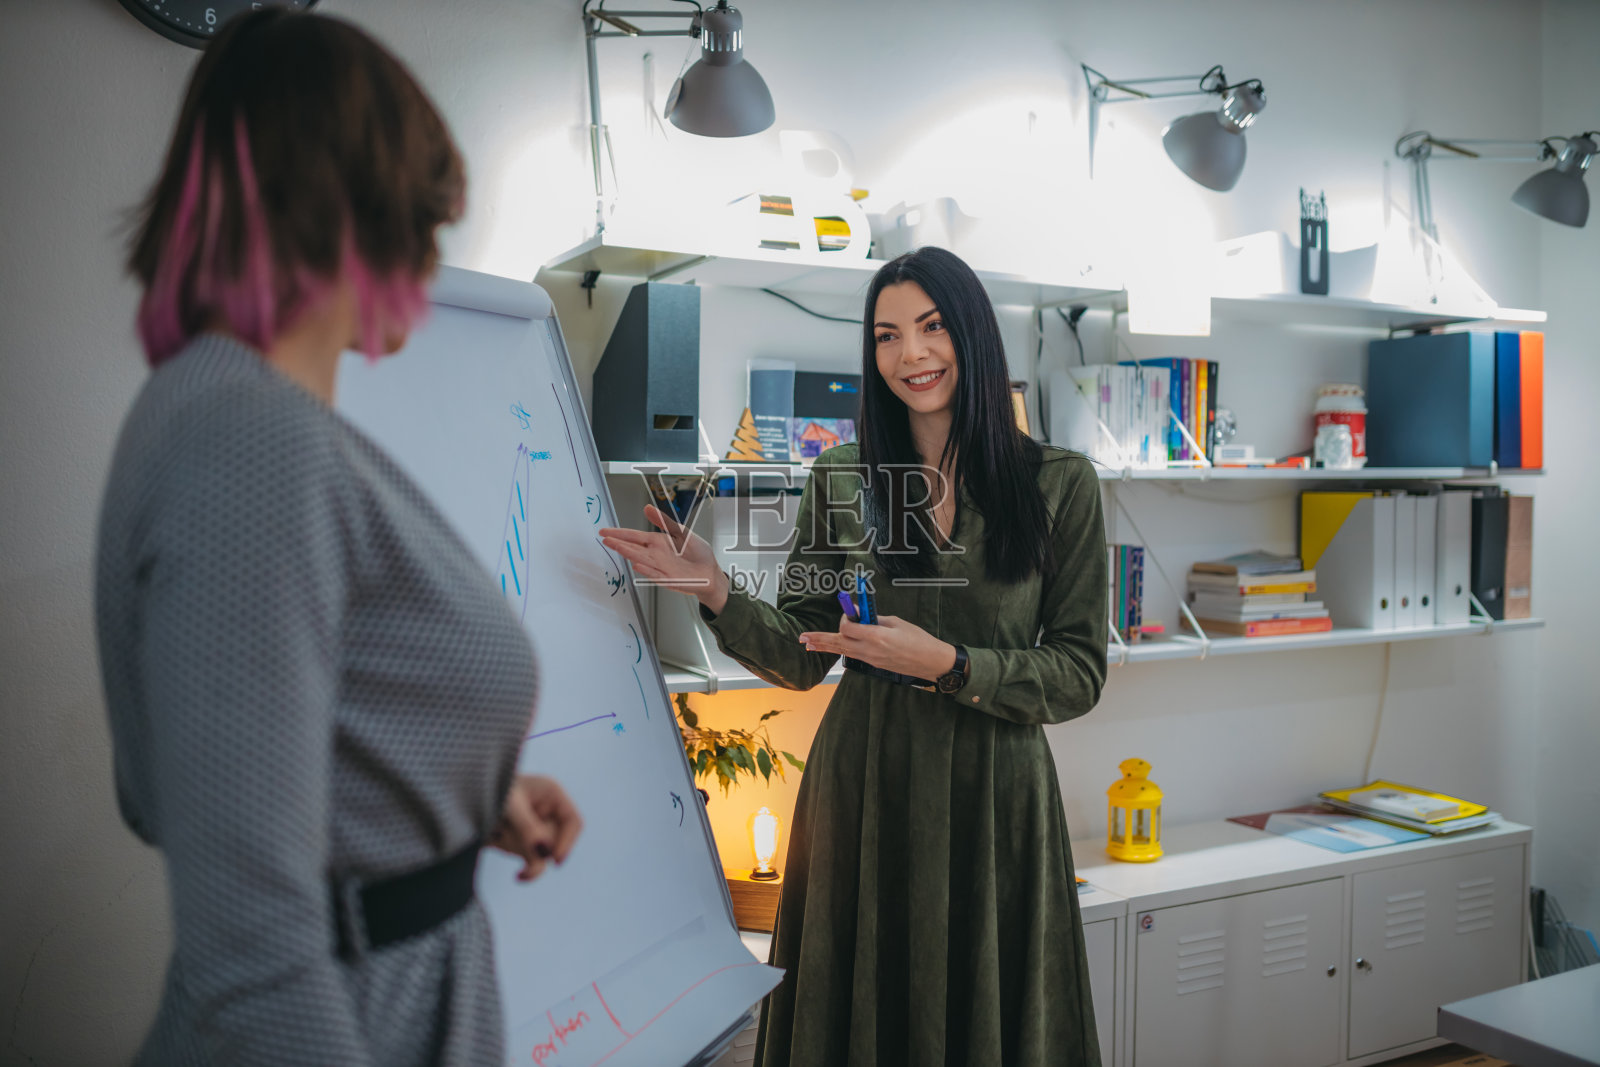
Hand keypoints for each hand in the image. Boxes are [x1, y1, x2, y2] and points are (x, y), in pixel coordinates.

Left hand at [490, 775, 582, 882]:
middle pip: (557, 842)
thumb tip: (545, 852)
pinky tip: (518, 876)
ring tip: (496, 834)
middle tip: (513, 846)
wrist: (459, 800)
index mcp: (551, 794)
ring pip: (543, 855)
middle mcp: (547, 812)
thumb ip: (527, 827)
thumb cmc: (486, 790)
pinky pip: (533, 863)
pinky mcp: (524, 844)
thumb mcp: (508, 805)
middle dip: (536, 849)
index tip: (554, 859)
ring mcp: (536, 829)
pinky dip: (525, 870)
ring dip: (521, 851)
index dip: (568, 842)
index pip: (573, 822)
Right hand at [599, 506, 729, 613]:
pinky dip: (646, 570)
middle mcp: (656, 555)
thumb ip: (663, 521)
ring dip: (628, 554)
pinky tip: (637, 564)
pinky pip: (655, 574)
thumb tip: (647, 508)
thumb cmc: (697, 553)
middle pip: (633, 548)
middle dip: (619, 543)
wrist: (710, 571)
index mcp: (658, 543)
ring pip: (640, 560)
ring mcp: (660, 567)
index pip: (634, 537)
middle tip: (604, 538)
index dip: (620, 533)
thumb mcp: (681, 532)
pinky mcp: (669, 579)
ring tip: (616, 546)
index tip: (605, 531)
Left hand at [798, 615, 957, 680]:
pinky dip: (840, 650)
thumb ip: (875, 618)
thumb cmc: (918, 640)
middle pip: (838, 643)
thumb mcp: (897, 622)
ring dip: (825, 646)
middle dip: (820, 639)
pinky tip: (831, 648)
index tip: (850, 610)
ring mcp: (870, 660)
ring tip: (809, 644)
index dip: (845, 617)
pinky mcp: (873, 664)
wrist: (930, 662)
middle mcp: (869, 651)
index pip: (847, 628)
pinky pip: (852, 655)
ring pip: (842, 652)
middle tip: (803, 638)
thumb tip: (859, 613)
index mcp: (876, 637)